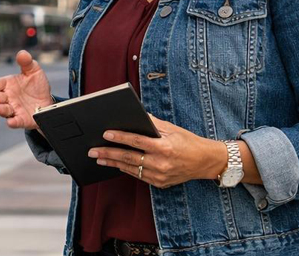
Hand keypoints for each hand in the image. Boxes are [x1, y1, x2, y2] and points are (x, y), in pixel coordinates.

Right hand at [0, 50, 53, 128]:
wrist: (48, 102)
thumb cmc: (36, 86)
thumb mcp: (34, 71)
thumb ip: (27, 62)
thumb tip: (22, 53)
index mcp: (7, 84)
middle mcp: (7, 97)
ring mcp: (13, 109)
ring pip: (3, 110)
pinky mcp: (21, 120)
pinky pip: (16, 121)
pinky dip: (12, 122)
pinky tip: (10, 122)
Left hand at [88, 114, 228, 187]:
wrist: (206, 162)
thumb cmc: (188, 142)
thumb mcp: (172, 129)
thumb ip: (152, 123)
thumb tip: (133, 114)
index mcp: (164, 147)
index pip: (137, 141)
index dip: (120, 137)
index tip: (105, 134)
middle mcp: (161, 163)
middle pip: (129, 157)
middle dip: (108, 153)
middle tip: (93, 150)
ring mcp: (160, 176)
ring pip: (131, 169)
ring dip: (113, 163)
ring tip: (99, 158)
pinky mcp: (160, 183)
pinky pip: (139, 176)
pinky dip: (127, 169)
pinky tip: (116, 163)